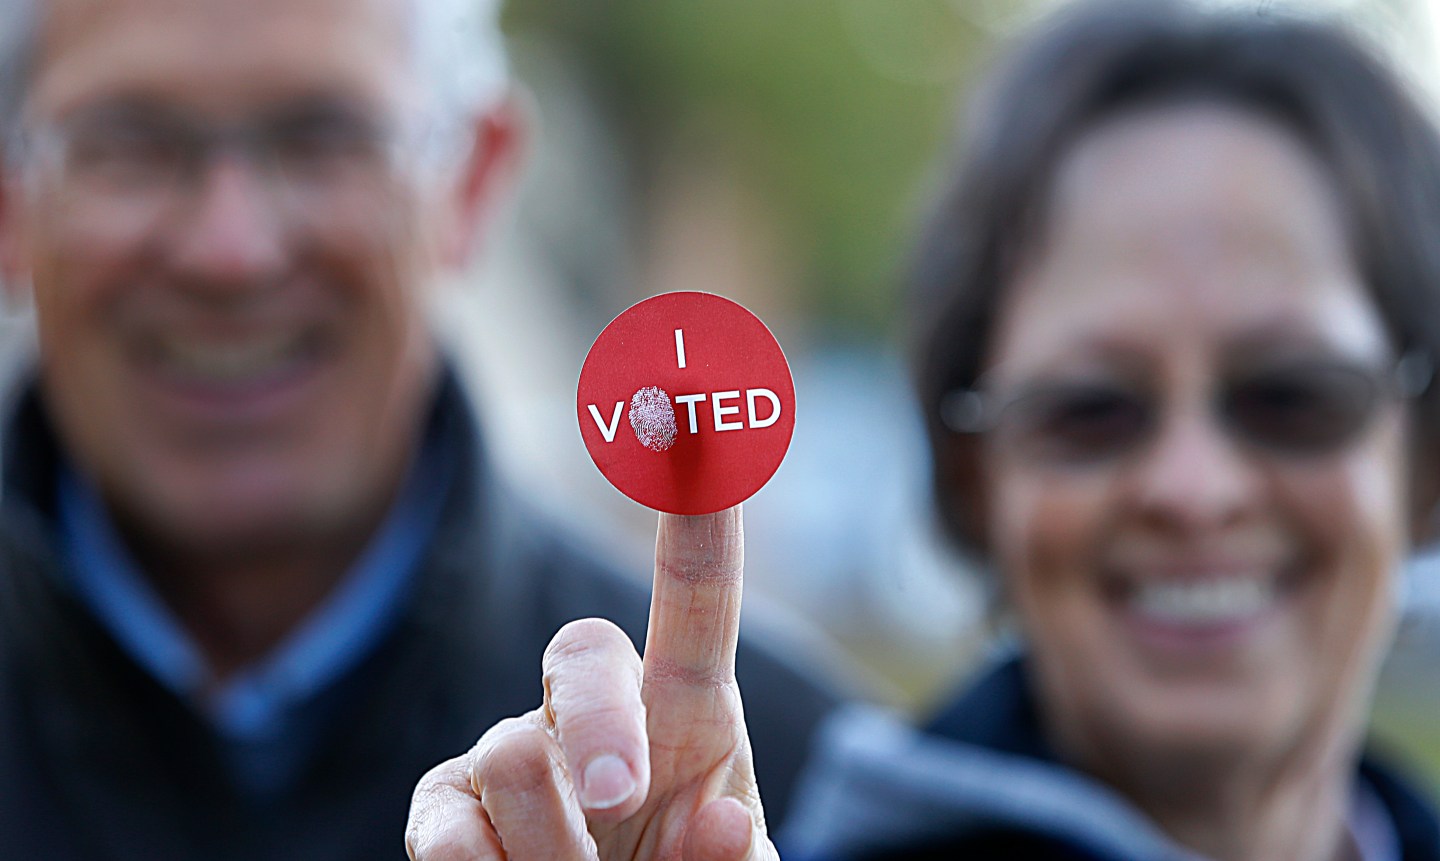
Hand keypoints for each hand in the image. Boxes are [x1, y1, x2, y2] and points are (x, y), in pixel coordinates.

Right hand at [405, 505, 775, 860]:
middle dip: (603, 724)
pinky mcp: (444, 807)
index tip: (697, 412)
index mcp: (686, 710)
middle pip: (581, 652)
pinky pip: (442, 829)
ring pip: (512, 755)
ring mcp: (510, 752)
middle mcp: (592, 708)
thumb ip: (731, 856)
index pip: (696, 598)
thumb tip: (723, 822)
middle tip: (624, 800)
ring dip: (556, 847)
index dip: (699, 515)